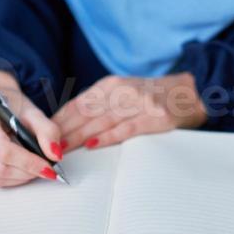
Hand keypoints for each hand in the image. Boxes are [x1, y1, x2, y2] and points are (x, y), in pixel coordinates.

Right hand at [0, 70, 64, 186]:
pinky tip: (19, 169)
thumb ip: (47, 130)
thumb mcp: (32, 112)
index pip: (4, 150)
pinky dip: (9, 179)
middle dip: (27, 171)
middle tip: (46, 168)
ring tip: (34, 168)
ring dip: (20, 177)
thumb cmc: (10, 105)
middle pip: (0, 167)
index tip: (49, 168)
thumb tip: (55, 154)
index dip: (28, 162)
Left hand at [51, 72, 207, 151]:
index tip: (41, 133)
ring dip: (78, 137)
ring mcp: (139, 103)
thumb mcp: (123, 92)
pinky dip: (107, 137)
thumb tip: (69, 123)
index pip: (78, 103)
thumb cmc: (154, 95)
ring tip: (61, 149)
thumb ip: (100, 104)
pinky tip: (93, 145)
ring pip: (101, 121)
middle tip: (45, 147)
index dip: (59, 119)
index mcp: (111, 85)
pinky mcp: (154, 117)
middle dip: (63, 131)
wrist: (191, 91)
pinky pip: (127, 128)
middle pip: (86, 113)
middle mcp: (122, 91)